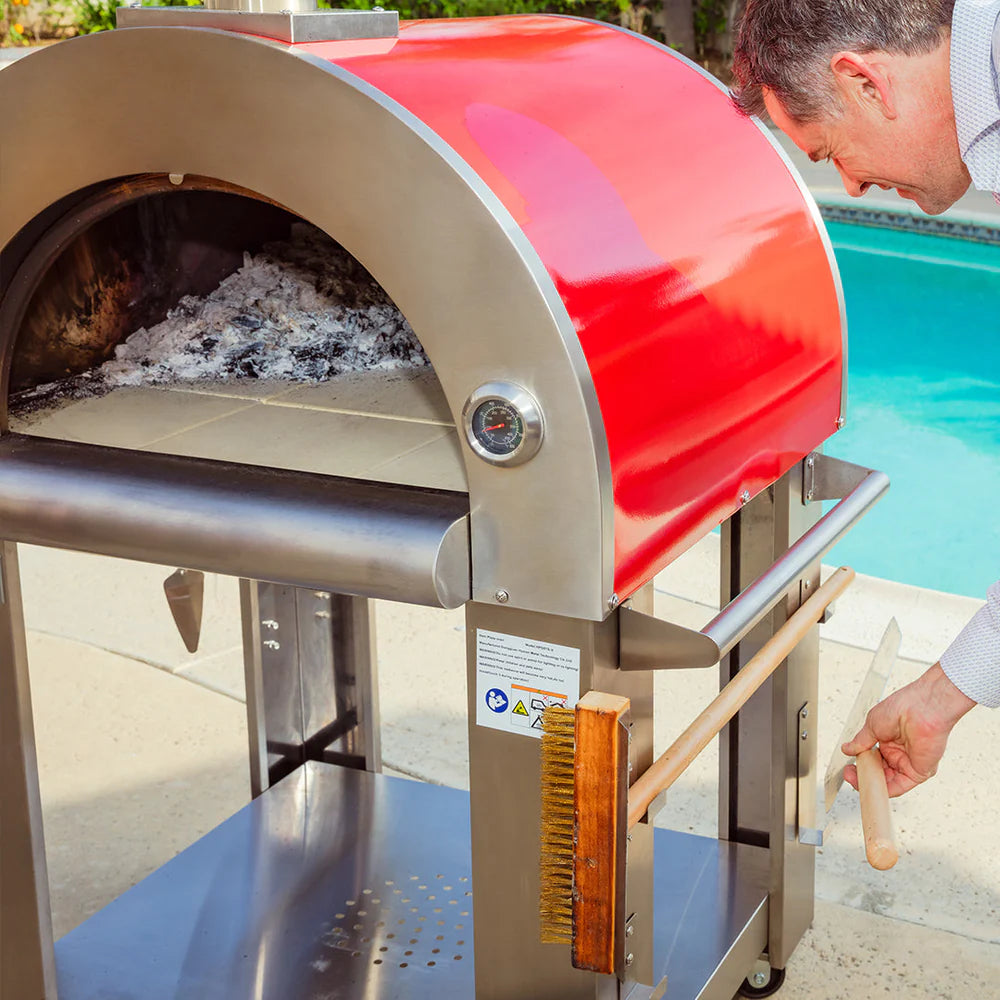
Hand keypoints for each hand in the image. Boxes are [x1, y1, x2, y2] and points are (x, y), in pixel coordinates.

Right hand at [842, 662, 975, 797]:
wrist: (922, 708)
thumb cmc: (902, 708)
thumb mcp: (872, 725)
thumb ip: (861, 741)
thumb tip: (847, 749)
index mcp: (888, 740)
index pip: (871, 759)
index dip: (859, 764)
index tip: (847, 766)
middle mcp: (898, 753)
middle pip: (878, 772)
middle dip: (862, 775)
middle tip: (849, 774)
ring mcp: (908, 763)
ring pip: (887, 781)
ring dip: (871, 784)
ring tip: (857, 779)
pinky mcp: (918, 772)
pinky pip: (899, 786)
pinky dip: (885, 790)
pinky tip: (872, 788)